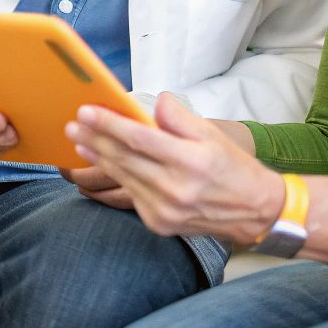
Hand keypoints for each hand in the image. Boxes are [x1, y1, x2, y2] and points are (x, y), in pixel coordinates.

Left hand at [65, 93, 282, 241]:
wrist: (253, 211)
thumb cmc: (231, 167)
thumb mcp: (212, 134)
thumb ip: (180, 118)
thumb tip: (155, 102)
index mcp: (191, 161)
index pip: (139, 138)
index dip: (109, 124)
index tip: (87, 111)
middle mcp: (175, 188)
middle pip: (124, 158)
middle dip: (94, 139)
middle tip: (73, 124)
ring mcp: (165, 210)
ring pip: (122, 177)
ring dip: (97, 158)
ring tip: (80, 141)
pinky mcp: (159, 224)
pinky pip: (130, 195)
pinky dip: (115, 178)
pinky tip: (102, 163)